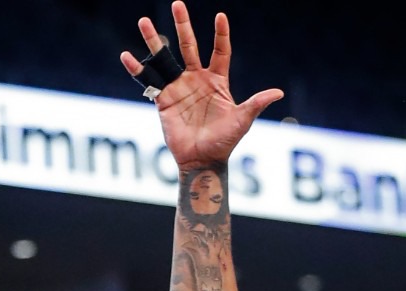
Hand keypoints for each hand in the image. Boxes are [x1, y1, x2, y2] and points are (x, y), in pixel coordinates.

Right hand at [120, 1, 282, 170]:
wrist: (202, 160)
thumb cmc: (224, 142)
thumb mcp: (242, 120)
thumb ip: (256, 103)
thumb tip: (279, 93)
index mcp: (217, 81)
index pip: (220, 51)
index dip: (220, 34)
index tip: (220, 16)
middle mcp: (196, 79)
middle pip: (189, 46)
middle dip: (183, 25)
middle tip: (177, 3)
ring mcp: (178, 87)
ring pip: (165, 58)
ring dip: (154, 40)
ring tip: (144, 21)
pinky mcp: (163, 99)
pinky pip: (148, 80)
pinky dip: (136, 69)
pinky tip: (126, 55)